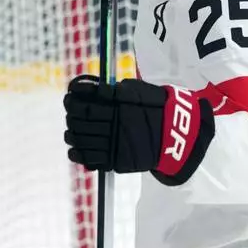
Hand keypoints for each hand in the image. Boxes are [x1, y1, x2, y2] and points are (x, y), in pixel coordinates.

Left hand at [64, 75, 214, 184]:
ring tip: (70, 132)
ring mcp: (115, 142)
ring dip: (71, 134)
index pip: (85, 100)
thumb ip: (113, 90)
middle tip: (70, 112)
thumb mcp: (138, 90)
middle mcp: (114, 122)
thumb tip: (86, 87)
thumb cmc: (157, 107)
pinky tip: (74, 149)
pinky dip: (78, 153)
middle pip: (81, 119)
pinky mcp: (117, 159)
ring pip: (81, 138)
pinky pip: (90, 158)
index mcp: (119, 104)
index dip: (73, 98)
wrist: (178, 134)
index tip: (69, 96)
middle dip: (71, 115)